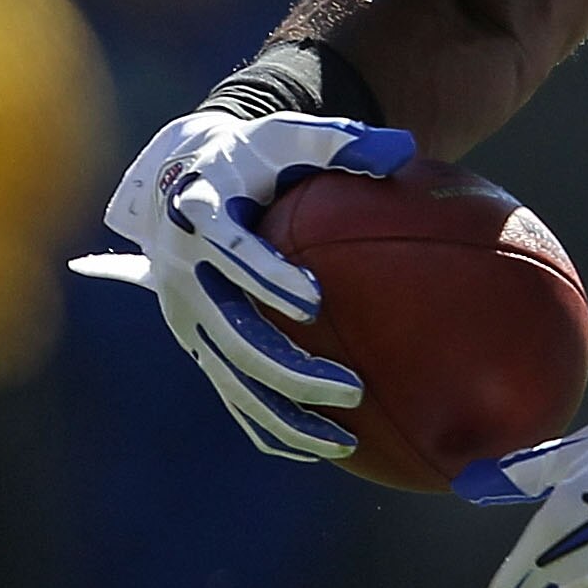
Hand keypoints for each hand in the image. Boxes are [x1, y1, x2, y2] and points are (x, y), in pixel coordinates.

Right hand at [73, 109, 414, 460]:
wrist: (184, 178)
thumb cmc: (254, 156)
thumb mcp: (290, 137)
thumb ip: (341, 141)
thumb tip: (403, 150)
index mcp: (201, 216)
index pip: (232, 253)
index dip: (267, 277)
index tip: (314, 301)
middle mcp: (184, 273)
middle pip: (233, 332)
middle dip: (289, 367)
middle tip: (352, 389)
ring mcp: (187, 317)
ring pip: (232, 377)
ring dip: (285, 414)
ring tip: (346, 440)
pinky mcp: (197, 344)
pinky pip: (233, 395)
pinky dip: (271, 426)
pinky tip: (322, 450)